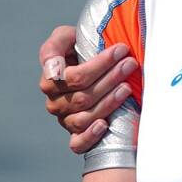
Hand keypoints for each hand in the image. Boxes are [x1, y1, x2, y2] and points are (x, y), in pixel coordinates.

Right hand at [38, 26, 139, 153]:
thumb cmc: (78, 50)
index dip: (99, 65)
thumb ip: (55, 44)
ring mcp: (65, 120)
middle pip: (83, 97)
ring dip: (108, 103)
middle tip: (131, 64)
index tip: (121, 50)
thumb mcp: (66, 38)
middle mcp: (54, 103)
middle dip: (110, 78)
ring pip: (84, 117)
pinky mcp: (76, 136)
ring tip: (127, 88)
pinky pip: (77, 144)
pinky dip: (90, 137)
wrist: (90, 68)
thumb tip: (53, 68)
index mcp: (50, 80)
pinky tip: (105, 125)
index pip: (74, 77)